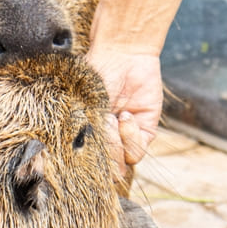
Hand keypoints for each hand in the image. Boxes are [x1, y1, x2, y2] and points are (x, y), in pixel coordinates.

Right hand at [86, 42, 162, 174]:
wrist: (122, 54)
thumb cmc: (96, 77)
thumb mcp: (86, 110)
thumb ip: (92, 139)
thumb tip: (103, 173)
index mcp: (86, 137)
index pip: (86, 166)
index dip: (85, 167)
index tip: (82, 154)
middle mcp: (106, 141)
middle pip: (105, 171)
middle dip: (103, 154)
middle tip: (100, 128)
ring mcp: (124, 138)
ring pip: (122, 164)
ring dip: (116, 143)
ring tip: (112, 118)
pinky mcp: (144, 132)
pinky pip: (137, 151)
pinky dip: (130, 136)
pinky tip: (125, 116)